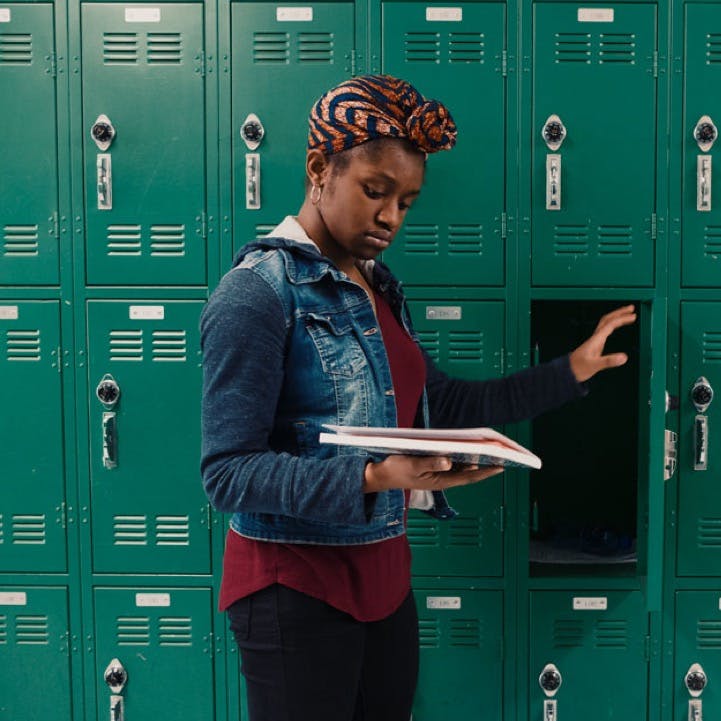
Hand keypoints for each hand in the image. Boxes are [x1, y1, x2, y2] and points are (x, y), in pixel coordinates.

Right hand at [363, 455, 502, 493]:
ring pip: (461, 469)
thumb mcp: (412, 465)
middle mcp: (441, 479)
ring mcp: (437, 474)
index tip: (501, 466)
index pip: (468, 478)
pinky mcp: (432, 468)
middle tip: (501, 457)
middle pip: (468, 474)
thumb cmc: (395, 470)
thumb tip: (448, 461)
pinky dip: (462, 459)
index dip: (485, 473)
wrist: (381, 474)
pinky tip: (468, 450)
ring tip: (489, 452)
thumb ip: (430, 463)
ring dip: (474, 462)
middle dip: (485, 467)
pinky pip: (452, 464)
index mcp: (439, 481)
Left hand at [569, 304, 636, 382]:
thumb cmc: (578, 368)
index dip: (622, 319)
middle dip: (619, 312)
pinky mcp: (595, 345)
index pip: (610, 324)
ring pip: (605, 323)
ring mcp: (595, 340)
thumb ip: (609, 361)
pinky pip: (605, 330)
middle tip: (631, 308)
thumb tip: (624, 357)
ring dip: (616, 317)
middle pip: (607, 319)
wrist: (567, 371)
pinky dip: (612, 325)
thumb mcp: (594, 365)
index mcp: (596, 339)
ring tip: (627, 314)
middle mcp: (595, 338)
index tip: (633, 316)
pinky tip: (616, 327)